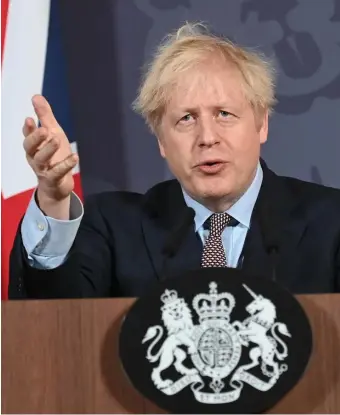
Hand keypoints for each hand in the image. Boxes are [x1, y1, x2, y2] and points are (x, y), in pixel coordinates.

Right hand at [23, 95, 78, 218]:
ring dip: (48, 149)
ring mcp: (43, 169)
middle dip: (35, 138)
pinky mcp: (53, 180)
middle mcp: (35, 157)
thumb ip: (44, 116)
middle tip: (44, 130)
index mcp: (34, 145)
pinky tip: (74, 157)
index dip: (28, 128)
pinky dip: (65, 165)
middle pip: (30, 147)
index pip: (28, 135)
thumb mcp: (52, 134)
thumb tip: (35, 96)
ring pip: (41, 159)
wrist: (58, 185)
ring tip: (56, 139)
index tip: (30, 118)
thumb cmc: (53, 156)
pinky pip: (57, 172)